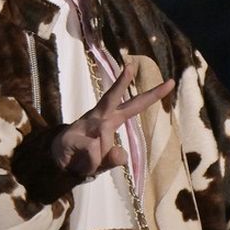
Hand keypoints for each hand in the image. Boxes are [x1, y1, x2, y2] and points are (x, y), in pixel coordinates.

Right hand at [52, 64, 174, 177]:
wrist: (59, 164)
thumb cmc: (87, 158)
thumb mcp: (105, 162)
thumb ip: (114, 159)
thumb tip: (121, 153)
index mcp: (111, 120)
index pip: (135, 105)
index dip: (153, 95)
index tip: (170, 82)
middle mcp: (99, 117)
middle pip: (111, 97)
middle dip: (121, 82)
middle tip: (130, 66)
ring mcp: (85, 125)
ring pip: (102, 131)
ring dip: (101, 151)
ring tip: (91, 158)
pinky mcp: (72, 136)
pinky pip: (91, 151)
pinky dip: (90, 162)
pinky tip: (81, 161)